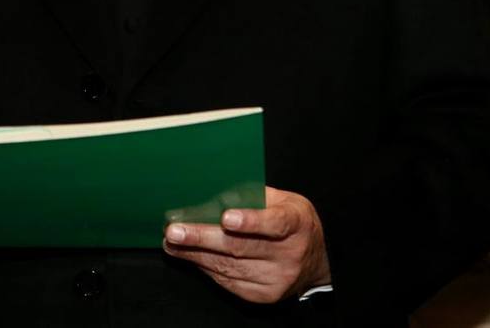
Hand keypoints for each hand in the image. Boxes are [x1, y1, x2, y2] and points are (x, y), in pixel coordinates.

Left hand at [162, 186, 330, 303]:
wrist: (316, 259)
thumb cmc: (292, 221)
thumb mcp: (282, 200)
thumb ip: (254, 197)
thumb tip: (212, 194)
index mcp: (297, 223)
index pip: (274, 223)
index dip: (250, 221)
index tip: (225, 218)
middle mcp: (289, 254)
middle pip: (242, 248)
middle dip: (203, 239)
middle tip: (175, 231)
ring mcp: (278, 278)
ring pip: (230, 268)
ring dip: (196, 255)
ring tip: (172, 243)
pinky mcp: (265, 295)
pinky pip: (230, 283)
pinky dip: (207, 269)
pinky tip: (191, 257)